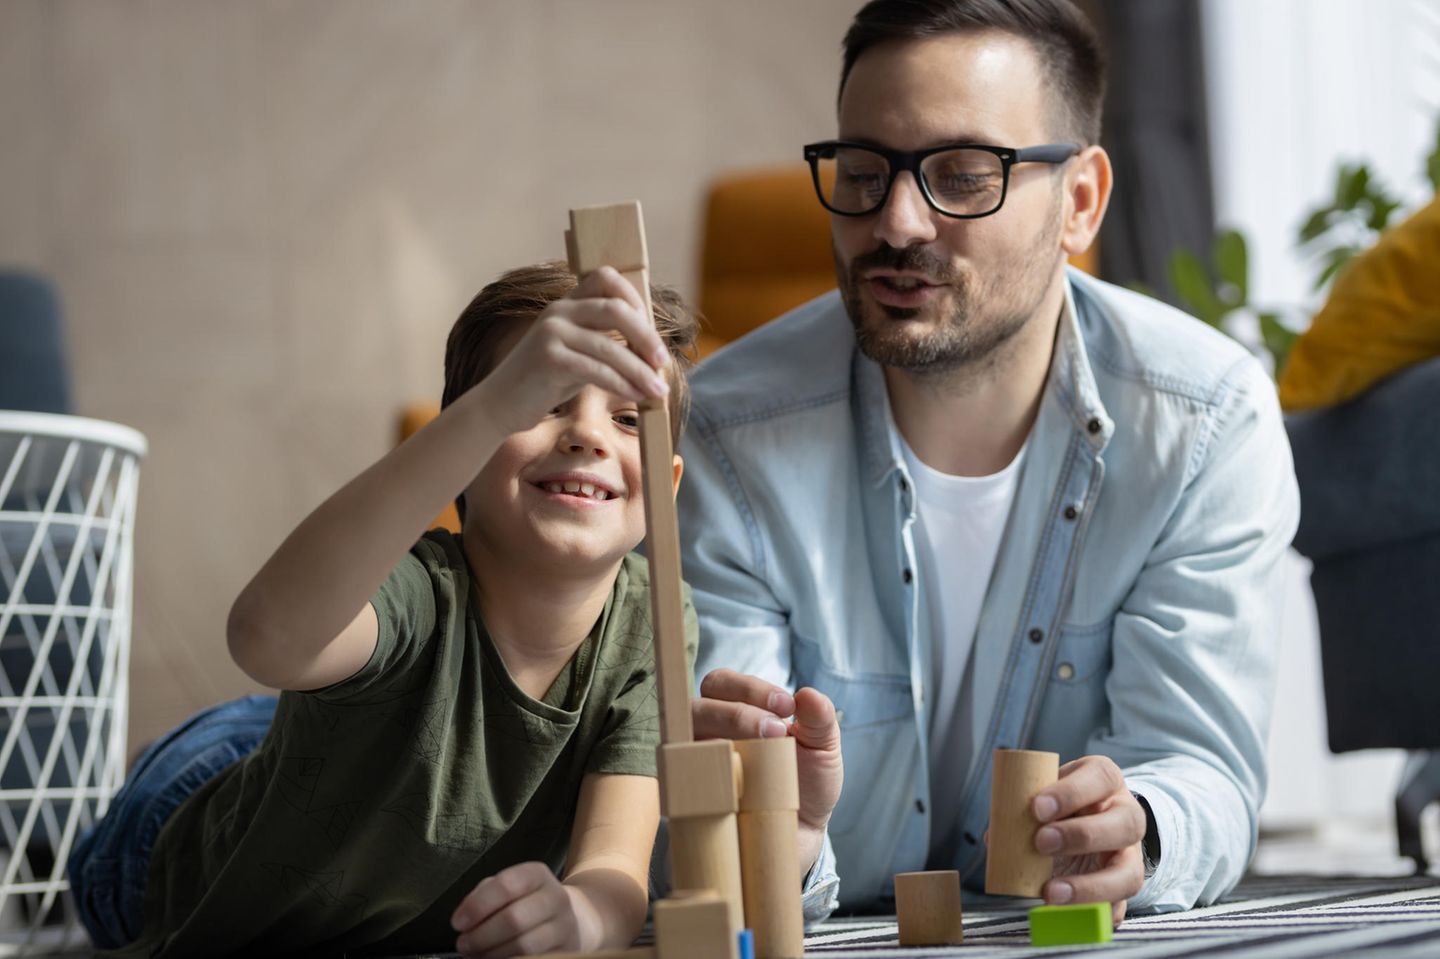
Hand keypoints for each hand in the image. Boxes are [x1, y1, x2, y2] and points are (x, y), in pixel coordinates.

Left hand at [450, 861, 586, 957]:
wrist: (568, 918)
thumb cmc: (526, 902)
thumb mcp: (509, 888)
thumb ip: (484, 895)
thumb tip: (464, 916)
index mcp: (537, 875)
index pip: (507, 885)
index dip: (478, 905)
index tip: (458, 922)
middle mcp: (555, 898)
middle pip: (514, 918)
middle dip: (481, 935)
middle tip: (464, 944)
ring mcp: (563, 926)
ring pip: (524, 945)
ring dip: (492, 953)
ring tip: (477, 954)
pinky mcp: (565, 950)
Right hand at [478, 266, 670, 436]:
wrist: (499, 405)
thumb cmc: (543, 383)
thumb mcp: (576, 354)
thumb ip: (604, 342)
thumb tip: (651, 349)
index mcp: (566, 304)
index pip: (605, 278)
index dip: (634, 296)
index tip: (652, 327)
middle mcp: (558, 311)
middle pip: (616, 309)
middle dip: (646, 336)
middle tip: (663, 361)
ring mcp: (551, 333)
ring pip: (610, 347)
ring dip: (640, 370)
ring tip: (657, 390)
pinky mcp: (549, 359)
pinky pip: (597, 370)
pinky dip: (622, 384)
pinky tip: (636, 396)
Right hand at [692, 669, 843, 874]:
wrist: (801, 835)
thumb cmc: (806, 782)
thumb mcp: (823, 748)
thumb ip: (820, 719)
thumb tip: (809, 694)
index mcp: (732, 711)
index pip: (720, 684)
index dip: (749, 688)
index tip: (787, 705)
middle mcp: (705, 736)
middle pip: (695, 708)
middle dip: (736, 713)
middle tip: (777, 730)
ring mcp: (694, 769)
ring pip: (682, 744)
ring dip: (719, 744)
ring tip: (762, 755)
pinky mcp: (690, 804)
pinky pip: (681, 788)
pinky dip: (702, 783)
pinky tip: (737, 789)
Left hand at [1031, 755, 1145, 924]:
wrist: (1089, 821)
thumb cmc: (1062, 803)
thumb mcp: (1047, 792)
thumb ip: (1024, 807)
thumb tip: (997, 837)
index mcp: (1105, 781)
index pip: (1100, 778)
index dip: (1071, 793)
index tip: (1037, 807)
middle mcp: (1127, 816)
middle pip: (1125, 824)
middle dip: (1081, 836)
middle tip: (1041, 842)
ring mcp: (1131, 856)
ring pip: (1129, 874)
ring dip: (1089, 886)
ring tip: (1050, 892)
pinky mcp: (1123, 887)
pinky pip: (1118, 908)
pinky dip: (1092, 915)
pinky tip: (1068, 915)